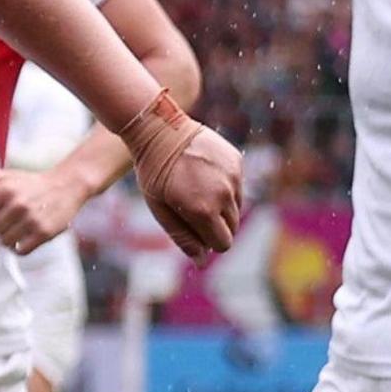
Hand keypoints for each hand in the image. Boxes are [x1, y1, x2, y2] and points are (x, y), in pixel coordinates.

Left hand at [0, 161, 93, 254]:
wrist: (67, 186)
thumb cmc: (32, 183)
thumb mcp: (7, 177)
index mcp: (5, 190)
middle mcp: (17, 205)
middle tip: (10, 221)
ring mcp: (32, 219)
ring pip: (5, 242)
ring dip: (10, 239)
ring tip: (19, 228)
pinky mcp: (44, 232)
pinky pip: (21, 251)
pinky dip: (21, 247)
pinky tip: (27, 237)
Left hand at [130, 115, 245, 258]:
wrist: (160, 130)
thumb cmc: (153, 173)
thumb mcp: (160, 208)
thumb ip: (183, 237)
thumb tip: (201, 262)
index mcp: (203, 210)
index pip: (223, 243)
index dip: (210, 243)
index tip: (196, 233)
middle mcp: (224, 195)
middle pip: (232, 227)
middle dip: (215, 226)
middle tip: (191, 211)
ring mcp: (233, 177)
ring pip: (236, 207)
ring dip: (221, 207)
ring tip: (195, 190)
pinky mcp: (237, 162)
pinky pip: (237, 186)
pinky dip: (225, 187)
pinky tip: (203, 174)